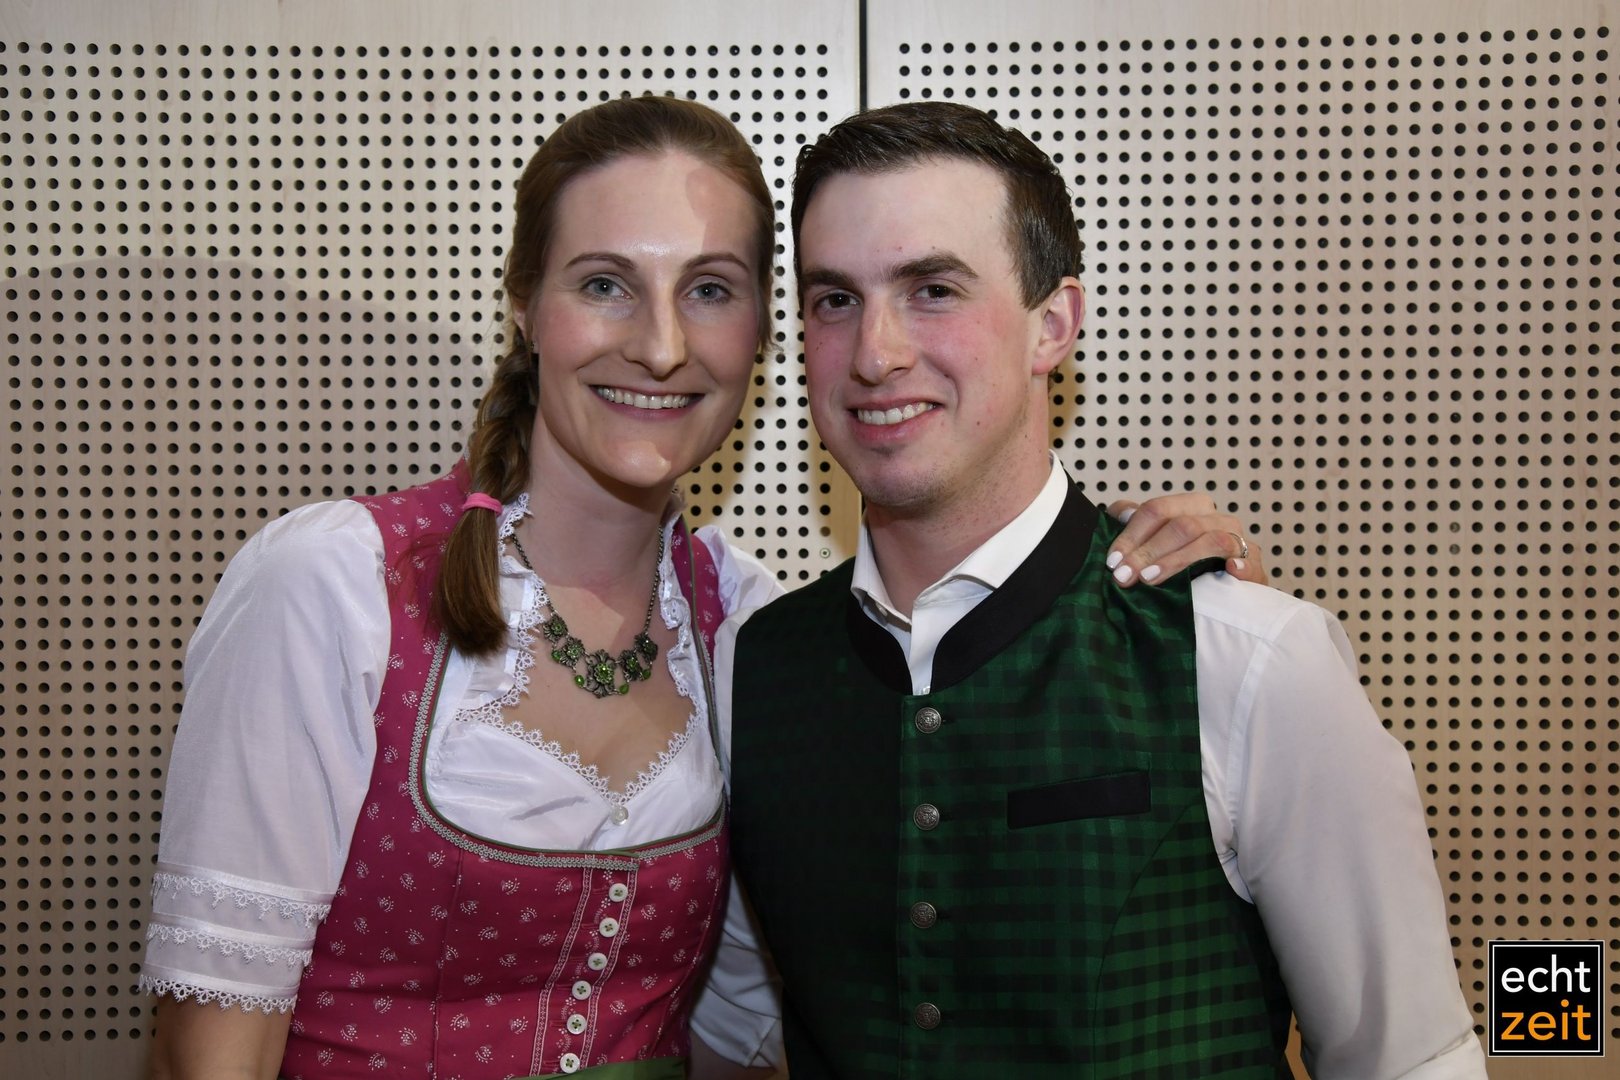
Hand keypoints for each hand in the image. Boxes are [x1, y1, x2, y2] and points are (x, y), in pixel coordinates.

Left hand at [1104, 493, 1266, 587]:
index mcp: (1191, 506)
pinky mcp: (1253, 565)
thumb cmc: (1182, 562)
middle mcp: (1215, 518)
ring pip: (1210, 540)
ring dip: (1177, 560)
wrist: (1223, 591)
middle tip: (1124, 576)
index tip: (1112, 561)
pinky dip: (1241, 565)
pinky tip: (1229, 572)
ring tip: (1150, 578)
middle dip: (1148, 551)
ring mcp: (1237, 540)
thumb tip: (1120, 515)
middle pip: (1181, 525)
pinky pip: (1249, 560)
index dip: (1131, 535)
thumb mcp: (1153, 540)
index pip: (1156, 510)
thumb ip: (1132, 522)